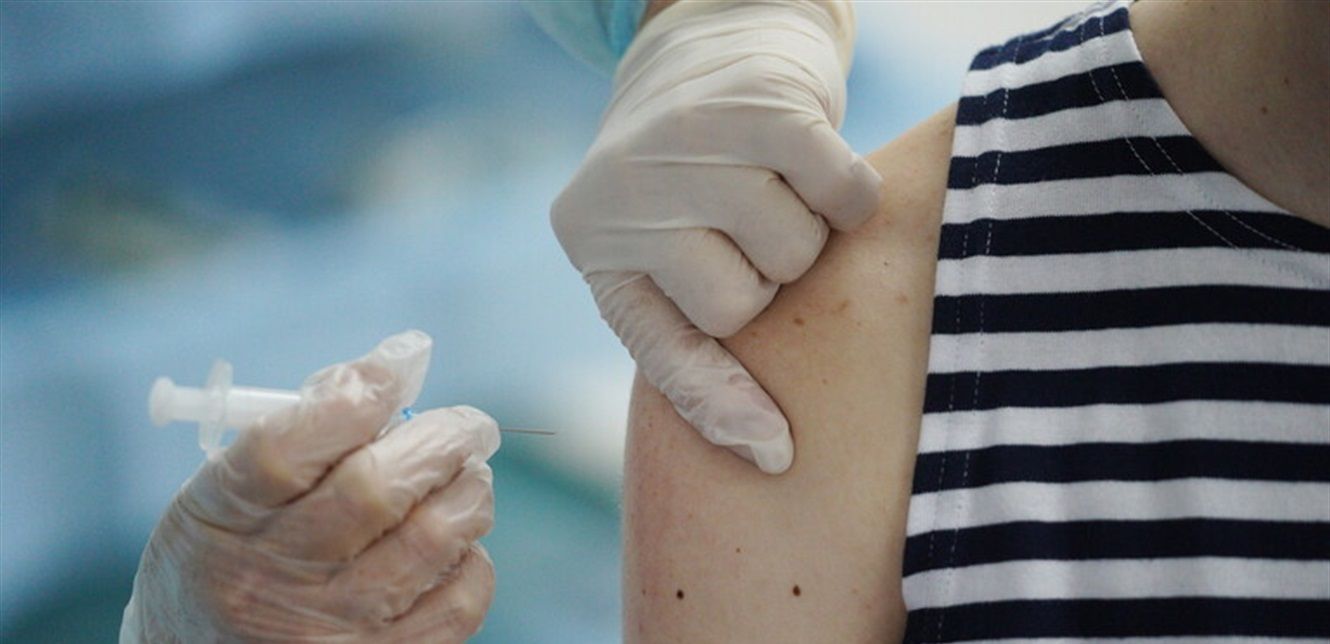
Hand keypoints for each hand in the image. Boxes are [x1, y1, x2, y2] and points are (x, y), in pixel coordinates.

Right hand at [121, 332, 500, 642]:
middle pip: (375, 489)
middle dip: (443, 438)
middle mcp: (271, 579)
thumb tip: (401, 368)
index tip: (405, 356)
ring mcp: (328, 630)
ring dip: (468, 491)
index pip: (288, 445)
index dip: (360, 390)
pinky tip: (455, 542)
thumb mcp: (225, 487)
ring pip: (432, 539)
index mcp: (223, 516)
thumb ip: (304, 427)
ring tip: (467, 476)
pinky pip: (460, 599)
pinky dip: (472, 556)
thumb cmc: (230, 552)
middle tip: (469, 425)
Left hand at [551, 1, 880, 473]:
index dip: (721, 405)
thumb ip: (693, 341)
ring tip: (775, 188)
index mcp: (593, 245)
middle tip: (750, 227)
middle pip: (742, 308)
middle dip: (767, 280)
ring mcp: (689, 144)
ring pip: (796, 255)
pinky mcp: (762, 105)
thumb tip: (769, 453)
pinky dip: (851, 194)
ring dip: (808, 233)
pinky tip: (817, 162)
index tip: (774, 450)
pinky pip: (844, 198)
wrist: (713, 42)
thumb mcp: (667, 253)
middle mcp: (626, 194)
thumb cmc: (697, 177)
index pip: (664, 352)